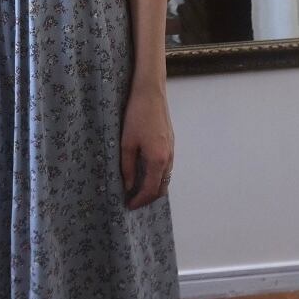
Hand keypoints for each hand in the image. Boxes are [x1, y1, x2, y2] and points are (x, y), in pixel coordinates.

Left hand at [120, 85, 173, 209]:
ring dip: (154, 186)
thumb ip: (128, 167)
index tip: (129, 206)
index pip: (151, 190)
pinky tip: (145, 172)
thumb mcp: (127, 143)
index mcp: (158, 160)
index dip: (140, 200)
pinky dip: (157, 175)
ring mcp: (172, 150)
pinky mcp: (170, 143)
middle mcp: (169, 158)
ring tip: (137, 189)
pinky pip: (166, 166)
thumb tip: (129, 186)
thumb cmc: (136, 116)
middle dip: (149, 197)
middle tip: (133, 201)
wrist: (151, 93)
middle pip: (162, 187)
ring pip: (166, 177)